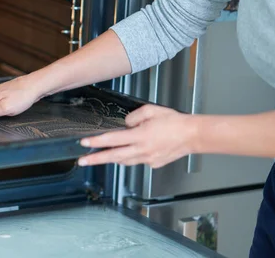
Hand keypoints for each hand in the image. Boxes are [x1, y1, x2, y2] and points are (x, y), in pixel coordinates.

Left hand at [78, 104, 198, 168]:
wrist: (193, 135)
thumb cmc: (174, 122)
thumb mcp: (151, 111)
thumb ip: (134, 116)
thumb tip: (125, 124)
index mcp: (140, 136)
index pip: (112, 140)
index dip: (96, 142)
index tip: (84, 143)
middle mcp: (142, 150)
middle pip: (113, 156)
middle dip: (95, 159)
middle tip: (81, 161)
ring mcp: (148, 159)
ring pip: (124, 161)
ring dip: (111, 159)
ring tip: (98, 157)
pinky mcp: (154, 164)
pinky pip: (136, 161)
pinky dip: (129, 157)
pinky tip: (126, 153)